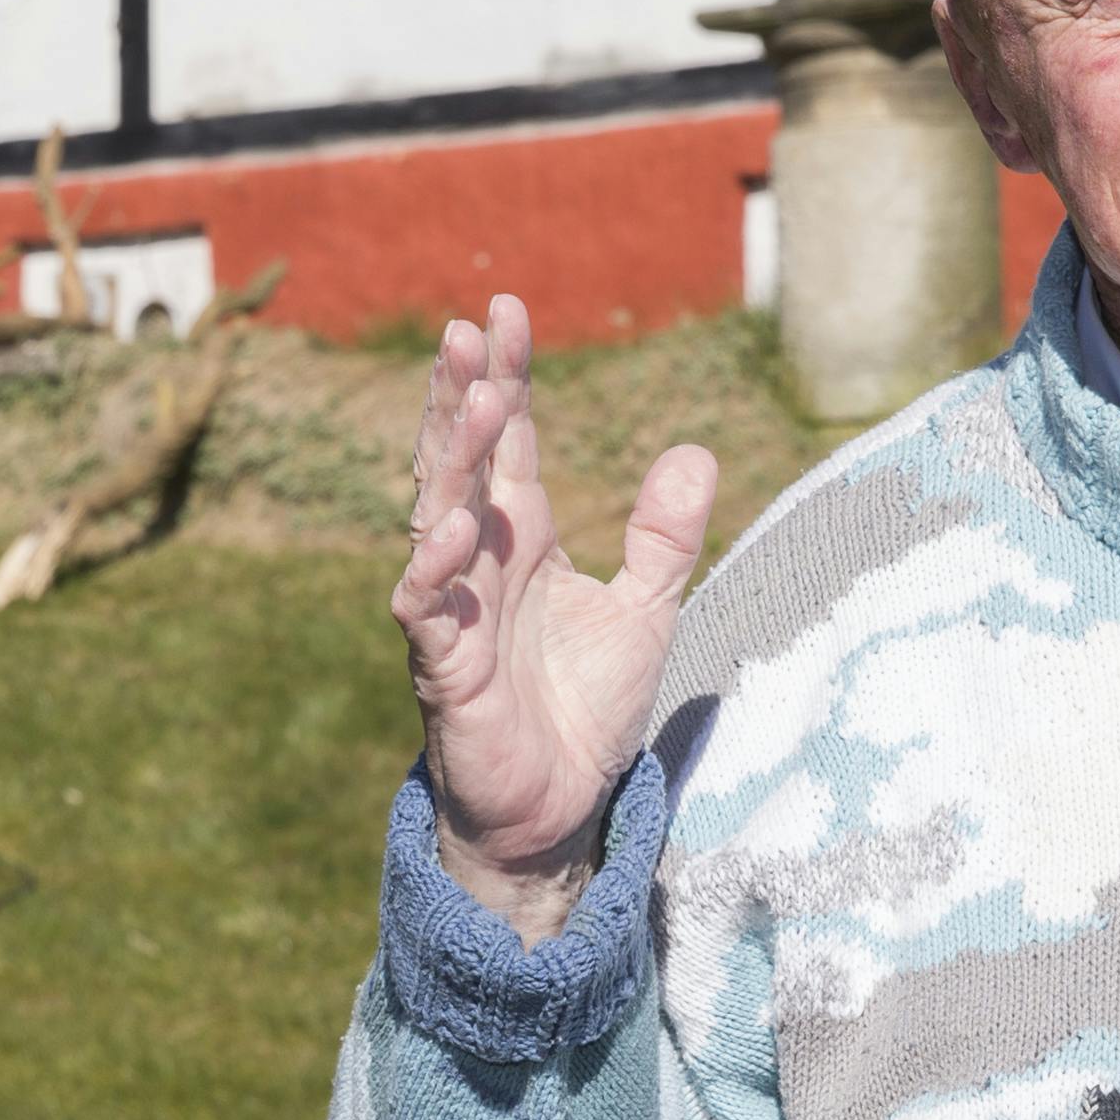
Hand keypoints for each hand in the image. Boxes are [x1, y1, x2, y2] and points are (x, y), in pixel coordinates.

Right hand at [390, 294, 716, 940]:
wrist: (557, 810)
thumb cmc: (585, 710)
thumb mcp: (646, 611)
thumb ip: (664, 537)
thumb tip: (694, 451)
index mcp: (522, 540)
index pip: (509, 442)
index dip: (507, 375)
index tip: (506, 308)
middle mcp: (479, 563)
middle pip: (462, 461)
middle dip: (462, 394)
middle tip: (467, 329)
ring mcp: (454, 612)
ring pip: (437, 517)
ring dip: (455, 459)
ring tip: (480, 400)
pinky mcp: (444, 670)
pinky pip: (425, 607)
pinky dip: (436, 567)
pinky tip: (456, 526)